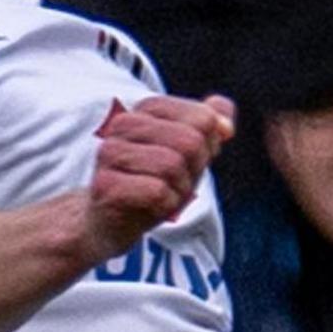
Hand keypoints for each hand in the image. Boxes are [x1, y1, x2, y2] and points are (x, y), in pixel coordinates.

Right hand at [80, 94, 233, 261]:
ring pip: (173, 165)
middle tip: (176, 181)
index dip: (208, 145)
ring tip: (163, 194)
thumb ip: (209, 127)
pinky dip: (166, 204)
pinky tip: (152, 206)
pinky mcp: (106, 185)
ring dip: (180, 188)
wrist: (108, 221)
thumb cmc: (150, 181)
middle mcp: (124, 125)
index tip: (189, 160)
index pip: (202, 118)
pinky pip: (157, 191)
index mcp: (146, 110)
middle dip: (194, 169)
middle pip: (190, 141)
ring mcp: (111, 154)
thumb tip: (226, 125)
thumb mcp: (186, 152)